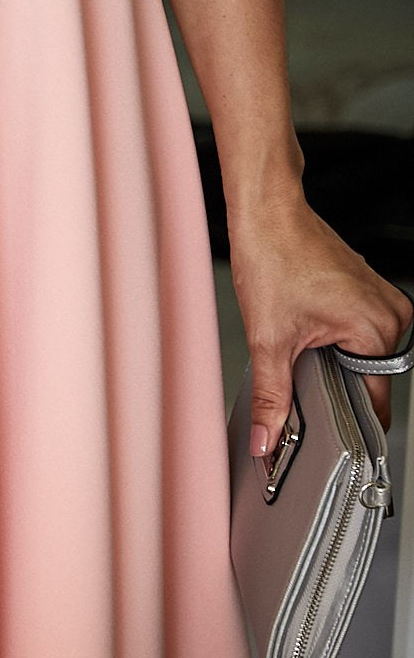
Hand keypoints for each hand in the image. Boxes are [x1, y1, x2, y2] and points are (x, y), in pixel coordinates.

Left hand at [230, 200, 411, 453]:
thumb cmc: (273, 258)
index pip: (376, 401)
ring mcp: (382, 301)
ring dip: (330, 366)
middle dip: (333, 393)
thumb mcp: (268, 340)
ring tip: (298, 355)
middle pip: (367, 379)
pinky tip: (304, 337)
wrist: (267, 214)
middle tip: (298, 397)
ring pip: (359, 357)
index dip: (347, 425)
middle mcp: (391, 314)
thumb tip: (267, 440)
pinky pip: (356, 334)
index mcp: (378, 329)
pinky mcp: (367, 293)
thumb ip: (271, 396)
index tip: (326, 444)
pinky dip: (330, 344)